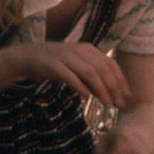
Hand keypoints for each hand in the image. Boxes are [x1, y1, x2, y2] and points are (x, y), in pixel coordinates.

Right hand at [12, 42, 129, 107]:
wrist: (26, 57)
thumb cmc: (54, 64)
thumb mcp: (76, 65)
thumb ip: (91, 75)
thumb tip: (109, 92)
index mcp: (87, 49)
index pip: (110, 64)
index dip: (121, 81)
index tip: (126, 96)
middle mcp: (79, 51)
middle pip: (103, 69)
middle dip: (114, 88)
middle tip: (119, 104)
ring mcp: (66, 57)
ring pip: (90, 73)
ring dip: (101, 90)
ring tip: (107, 103)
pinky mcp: (53, 65)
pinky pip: (70, 77)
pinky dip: (80, 87)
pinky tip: (86, 98)